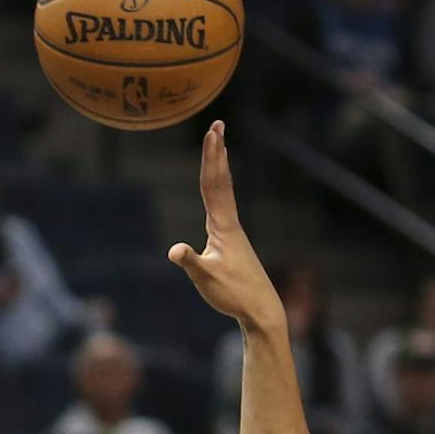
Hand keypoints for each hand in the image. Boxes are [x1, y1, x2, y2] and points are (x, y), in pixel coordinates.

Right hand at [167, 121, 283, 332]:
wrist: (260, 308)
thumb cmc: (233, 294)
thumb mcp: (206, 280)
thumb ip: (190, 262)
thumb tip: (174, 250)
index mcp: (223, 227)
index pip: (213, 185)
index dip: (210, 158)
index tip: (211, 133)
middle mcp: (230, 223)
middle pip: (221, 181)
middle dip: (217, 153)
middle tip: (217, 125)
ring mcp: (233, 232)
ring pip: (224, 192)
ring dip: (219, 168)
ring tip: (219, 148)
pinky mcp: (232, 242)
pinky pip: (223, 206)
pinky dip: (219, 191)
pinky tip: (217, 192)